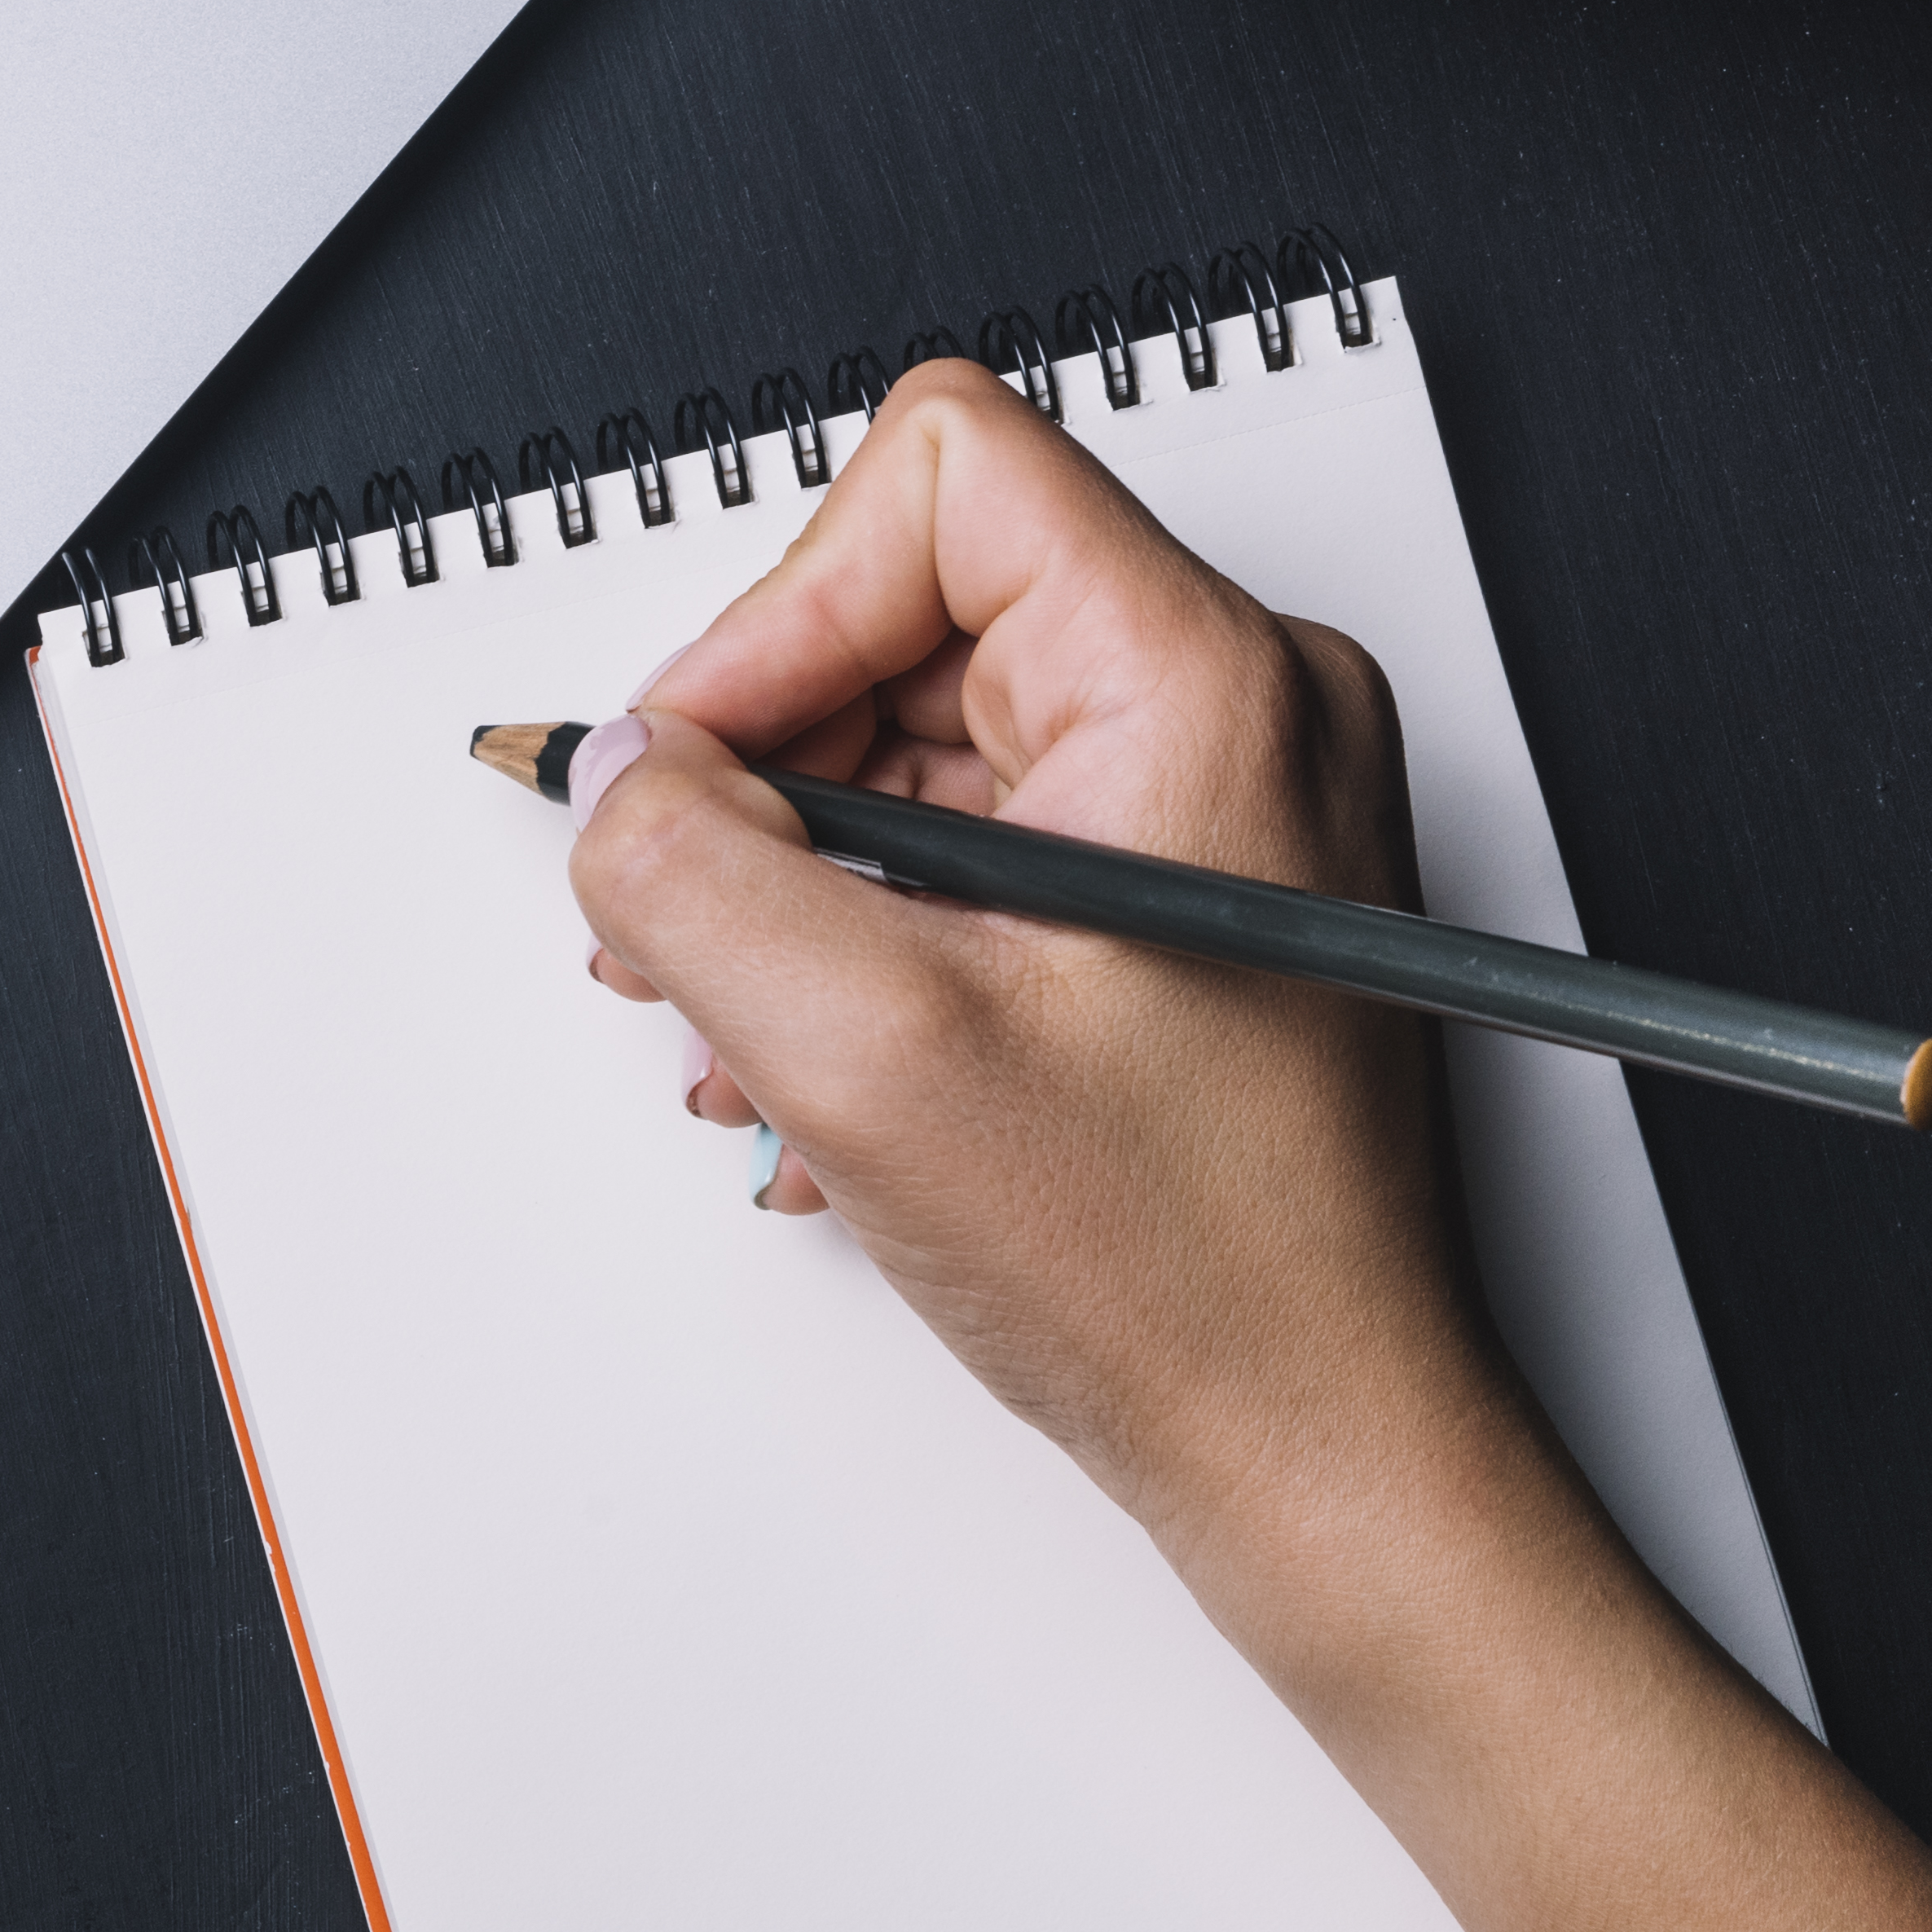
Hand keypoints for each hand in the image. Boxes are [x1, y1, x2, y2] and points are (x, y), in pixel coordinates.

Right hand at [559, 360, 1534, 1596]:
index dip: (779, 619)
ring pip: (918, 726)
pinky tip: (831, 1052)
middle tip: (708, 928)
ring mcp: (1219, 796)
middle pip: (909, 601)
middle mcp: (1237, 707)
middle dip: (769, 770)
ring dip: (801, 868)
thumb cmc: (1193, 1278)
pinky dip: (867, 923)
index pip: (936, 481)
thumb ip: (688, 872)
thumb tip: (612, 776)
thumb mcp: (865, 1053)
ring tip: (760, 1021)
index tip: (712, 779)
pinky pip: (968, 823)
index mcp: (1206, 687)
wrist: (1320, 1450)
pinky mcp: (1185, 881)